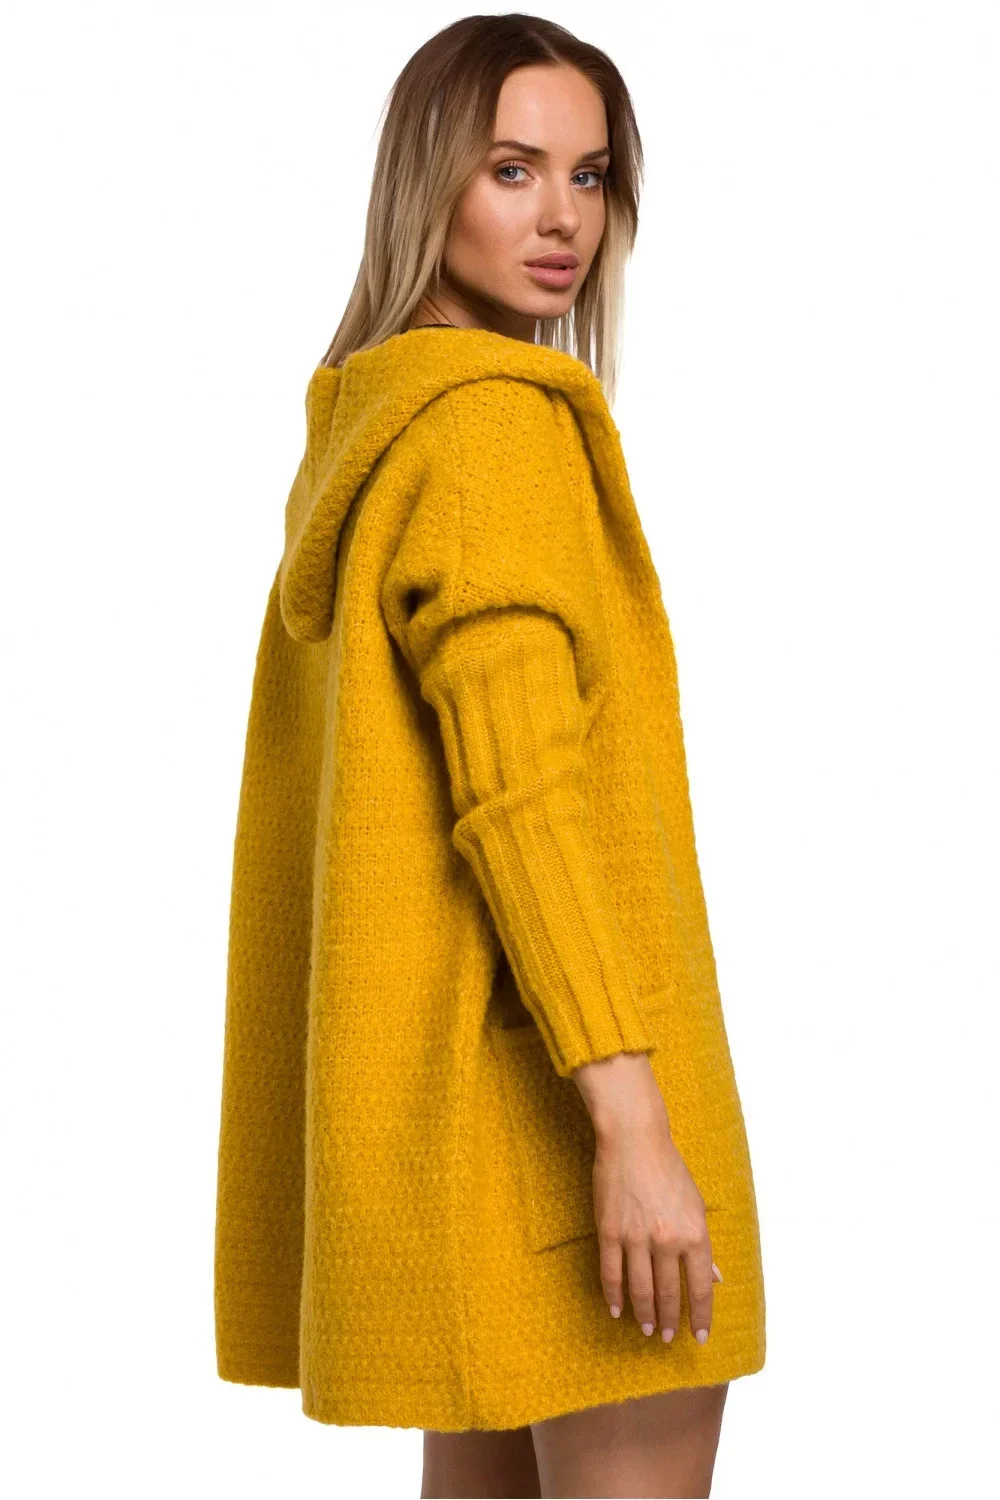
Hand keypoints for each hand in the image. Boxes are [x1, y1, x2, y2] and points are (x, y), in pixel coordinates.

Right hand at [572, 1052, 719, 1343]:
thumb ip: (703, 1245)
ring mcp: (636, 1237)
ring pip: (641, 1289)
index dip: (702, 1316)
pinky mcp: (610, 1231)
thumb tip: (716, 1278)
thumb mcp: (696, 1204)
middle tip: (668, 1338)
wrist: (634, 1139)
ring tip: (648, 1329)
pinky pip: (611, 1273)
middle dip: (671, 1320)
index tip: (701, 1336)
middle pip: (670, 1293)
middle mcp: (668, 1240)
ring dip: (645, 1314)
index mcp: (695, 1233)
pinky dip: (613, 1296)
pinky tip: (616, 1309)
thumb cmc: (669, 1168)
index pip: (701, 1287)